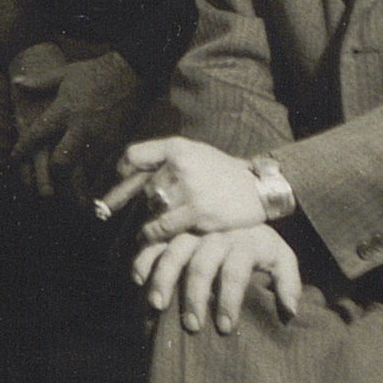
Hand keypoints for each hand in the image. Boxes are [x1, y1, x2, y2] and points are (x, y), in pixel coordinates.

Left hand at [10, 49, 150, 199]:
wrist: (133, 74)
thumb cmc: (95, 72)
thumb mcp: (64, 74)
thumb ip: (39, 81)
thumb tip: (16, 82)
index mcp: (65, 110)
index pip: (37, 134)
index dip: (23, 149)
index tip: (14, 160)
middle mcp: (81, 129)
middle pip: (62, 163)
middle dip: (52, 177)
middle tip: (43, 187)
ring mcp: (100, 139)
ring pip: (83, 173)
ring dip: (73, 186)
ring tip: (66, 199)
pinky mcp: (116, 145)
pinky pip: (101, 170)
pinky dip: (91, 180)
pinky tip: (86, 188)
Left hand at [97, 133, 273, 240]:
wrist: (260, 189)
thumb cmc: (222, 172)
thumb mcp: (195, 152)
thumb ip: (163, 158)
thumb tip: (124, 172)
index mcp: (178, 147)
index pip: (135, 156)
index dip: (125, 170)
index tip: (122, 179)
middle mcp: (180, 164)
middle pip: (145, 188)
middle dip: (151, 199)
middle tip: (167, 203)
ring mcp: (189, 189)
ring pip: (153, 208)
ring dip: (157, 216)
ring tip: (172, 217)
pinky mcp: (197, 212)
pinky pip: (163, 226)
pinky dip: (154, 233)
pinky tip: (151, 235)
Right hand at [134, 222, 301, 328]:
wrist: (242, 205)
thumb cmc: (260, 244)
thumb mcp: (282, 257)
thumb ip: (288, 282)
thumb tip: (289, 312)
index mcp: (243, 242)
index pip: (235, 273)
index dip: (229, 301)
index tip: (224, 327)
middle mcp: (215, 234)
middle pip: (201, 266)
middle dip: (194, 298)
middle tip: (192, 326)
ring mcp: (191, 230)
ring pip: (173, 252)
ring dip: (164, 279)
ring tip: (157, 306)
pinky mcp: (173, 230)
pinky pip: (154, 242)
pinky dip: (143, 259)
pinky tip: (138, 280)